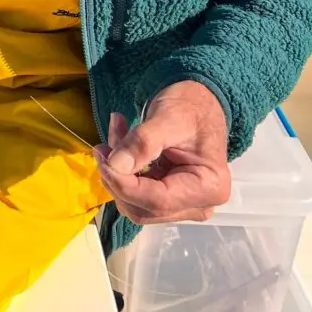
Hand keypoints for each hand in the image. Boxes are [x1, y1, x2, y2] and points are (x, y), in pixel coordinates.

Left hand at [94, 80, 229, 223]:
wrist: (199, 102)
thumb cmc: (192, 107)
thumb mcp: (168, 118)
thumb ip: (143, 142)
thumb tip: (115, 165)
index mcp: (208, 187)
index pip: (158, 201)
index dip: (124, 185)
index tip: (102, 159)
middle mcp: (199, 205)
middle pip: (144, 209)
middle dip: (118, 179)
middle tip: (103, 147)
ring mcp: (183, 204)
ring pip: (135, 203)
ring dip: (117, 172)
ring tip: (115, 134)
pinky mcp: (168, 196)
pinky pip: (137, 192)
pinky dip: (123, 169)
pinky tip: (120, 140)